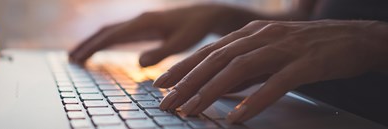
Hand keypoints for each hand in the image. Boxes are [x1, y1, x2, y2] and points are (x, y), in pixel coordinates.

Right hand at [70, 4, 259, 66]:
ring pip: (110, 31)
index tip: (80, 57)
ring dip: (93, 43)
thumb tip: (139, 63)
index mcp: (144, 22)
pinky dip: (105, 41)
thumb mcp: (181, 43)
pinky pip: (119, 33)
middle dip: (87, 44)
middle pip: (106, 31)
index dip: (94, 46)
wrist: (205, 16)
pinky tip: (100, 49)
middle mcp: (138, 20)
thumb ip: (161, 52)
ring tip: (77, 55)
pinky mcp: (143, 26)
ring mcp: (139, 22)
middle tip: (71, 59)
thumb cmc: (195, 29)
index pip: (113, 35)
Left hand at [154, 20, 387, 122]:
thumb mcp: (270, 53)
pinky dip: (255, 100)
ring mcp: (283, 48)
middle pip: (216, 60)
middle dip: (187, 82)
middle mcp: (261, 37)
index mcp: (250, 35)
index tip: (161, 85)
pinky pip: (276, 83)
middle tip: (167, 102)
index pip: (208, 52)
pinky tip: (238, 117)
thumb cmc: (308, 48)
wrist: (355, 37)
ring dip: (211, 91)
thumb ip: (245, 69)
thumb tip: (218, 88)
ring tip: (192, 111)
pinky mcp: (305, 62)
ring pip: (239, 69)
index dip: (182, 68)